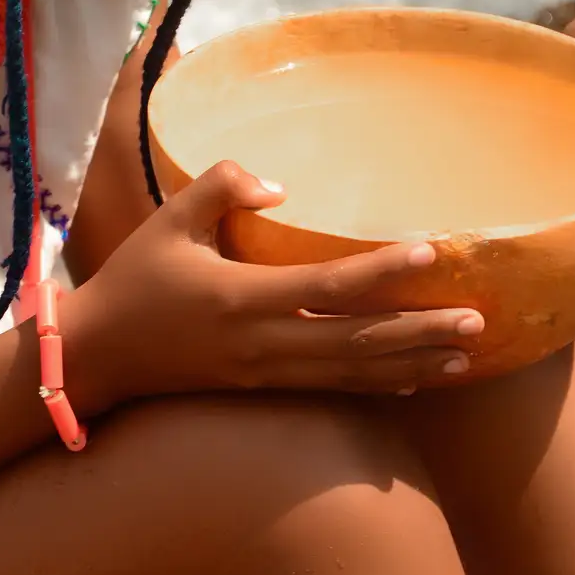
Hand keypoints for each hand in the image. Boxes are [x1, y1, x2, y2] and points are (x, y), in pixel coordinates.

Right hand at [65, 161, 483, 411]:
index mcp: (240, 299)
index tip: (432, 254)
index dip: (382, 272)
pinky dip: (377, 385)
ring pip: (352, 373)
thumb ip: (220, 187)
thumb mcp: (168, 220)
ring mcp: (264, 373)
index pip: (327, 286)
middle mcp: (261, 344)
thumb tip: (276, 186)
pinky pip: (330, 389)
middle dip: (419, 334)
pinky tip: (415, 382)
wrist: (97, 357)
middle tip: (477, 322)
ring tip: (465, 357)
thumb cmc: (134, 280)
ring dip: (411, 366)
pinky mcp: (262, 388)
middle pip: (356, 343)